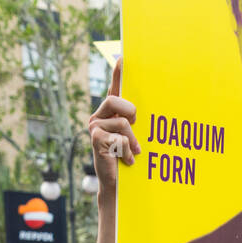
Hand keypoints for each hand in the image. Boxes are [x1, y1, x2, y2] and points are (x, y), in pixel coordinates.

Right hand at [88, 59, 140, 193]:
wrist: (117, 185)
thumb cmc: (128, 160)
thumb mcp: (134, 138)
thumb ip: (136, 122)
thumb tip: (146, 109)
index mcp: (110, 114)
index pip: (114, 88)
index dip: (118, 73)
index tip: (123, 57)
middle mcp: (99, 117)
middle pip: (116, 99)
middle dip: (131, 112)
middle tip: (135, 126)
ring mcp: (95, 127)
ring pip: (123, 121)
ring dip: (133, 140)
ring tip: (133, 152)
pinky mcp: (96, 139)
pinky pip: (120, 137)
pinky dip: (127, 151)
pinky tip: (126, 160)